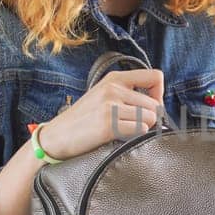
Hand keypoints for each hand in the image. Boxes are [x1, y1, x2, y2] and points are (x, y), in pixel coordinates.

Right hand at [37, 69, 163, 160]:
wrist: (56, 136)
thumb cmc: (83, 119)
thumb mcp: (104, 95)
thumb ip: (128, 93)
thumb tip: (158, 104)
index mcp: (114, 78)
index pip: (155, 77)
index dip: (159, 94)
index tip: (150, 106)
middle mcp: (113, 88)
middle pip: (156, 104)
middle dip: (150, 118)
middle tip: (132, 125)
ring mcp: (110, 105)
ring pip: (151, 118)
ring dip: (142, 129)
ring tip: (123, 130)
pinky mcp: (108, 124)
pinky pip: (140, 130)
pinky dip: (133, 137)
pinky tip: (117, 136)